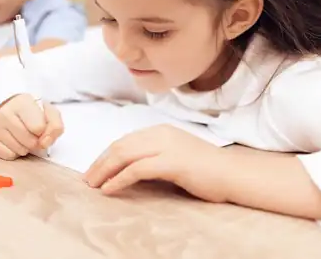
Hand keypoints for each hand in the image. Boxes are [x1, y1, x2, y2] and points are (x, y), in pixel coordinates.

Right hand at [0, 94, 62, 160]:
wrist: (15, 111)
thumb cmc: (35, 114)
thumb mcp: (50, 114)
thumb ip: (55, 126)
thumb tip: (44, 142)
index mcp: (22, 102)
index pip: (39, 128)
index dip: (44, 131)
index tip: (41, 126)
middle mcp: (5, 112)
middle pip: (29, 141)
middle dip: (35, 142)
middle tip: (33, 134)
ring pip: (19, 150)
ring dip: (25, 148)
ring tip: (23, 137)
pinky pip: (8, 156)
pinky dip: (14, 153)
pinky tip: (14, 142)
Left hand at [84, 124, 229, 202]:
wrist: (233, 174)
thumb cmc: (207, 170)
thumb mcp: (175, 156)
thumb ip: (154, 157)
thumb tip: (128, 169)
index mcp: (160, 131)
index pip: (124, 141)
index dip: (105, 155)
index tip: (94, 169)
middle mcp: (160, 134)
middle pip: (120, 146)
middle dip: (100, 163)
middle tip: (87, 179)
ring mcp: (166, 146)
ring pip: (124, 155)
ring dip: (104, 170)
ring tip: (93, 184)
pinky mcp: (171, 162)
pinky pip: (136, 170)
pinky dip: (119, 179)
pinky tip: (109, 189)